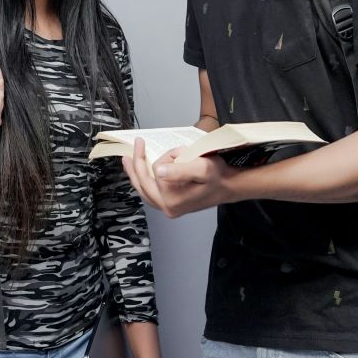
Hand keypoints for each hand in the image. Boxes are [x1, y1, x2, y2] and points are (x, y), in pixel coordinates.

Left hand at [122, 138, 237, 217]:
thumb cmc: (217, 175)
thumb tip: (158, 171)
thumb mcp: (201, 168)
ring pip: (144, 190)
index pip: (157, 171)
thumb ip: (179, 170)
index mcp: (173, 200)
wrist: (229, 186)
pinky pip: (150, 193)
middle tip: (131, 149)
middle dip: (135, 165)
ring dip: (135, 174)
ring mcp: (169, 208)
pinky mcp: (171, 205)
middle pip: (143, 184)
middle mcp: (168, 208)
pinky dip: (143, 182)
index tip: (179, 150)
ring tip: (128, 161)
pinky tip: (140, 174)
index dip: (167, 157)